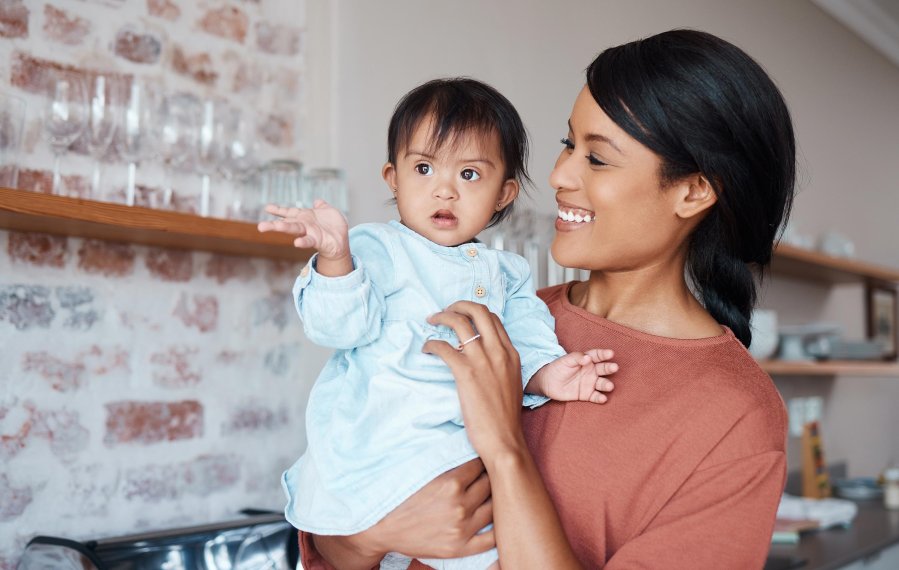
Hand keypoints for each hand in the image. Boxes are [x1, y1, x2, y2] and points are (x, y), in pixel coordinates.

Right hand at [257, 199, 348, 258]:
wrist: (342, 242)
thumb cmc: (334, 228)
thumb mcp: (329, 212)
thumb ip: (322, 206)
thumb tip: (317, 201)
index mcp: (305, 217)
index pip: (289, 213)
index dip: (279, 210)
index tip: (267, 208)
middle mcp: (304, 225)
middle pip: (287, 223)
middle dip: (274, 224)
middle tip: (260, 226)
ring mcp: (310, 233)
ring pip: (295, 229)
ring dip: (286, 228)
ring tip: (277, 227)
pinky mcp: (317, 240)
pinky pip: (309, 241)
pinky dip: (302, 242)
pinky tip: (296, 243)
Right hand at [316, 459, 494, 562]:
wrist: (380, 527)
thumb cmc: (400, 494)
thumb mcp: (421, 469)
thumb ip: (446, 456)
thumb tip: (468, 436)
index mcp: (451, 483)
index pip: (482, 464)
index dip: (484, 459)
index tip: (485, 457)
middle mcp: (460, 506)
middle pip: (491, 485)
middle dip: (491, 477)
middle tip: (492, 473)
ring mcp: (462, 529)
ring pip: (494, 509)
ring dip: (496, 500)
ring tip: (493, 493)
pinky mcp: (460, 548)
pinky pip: (491, 540)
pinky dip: (498, 530)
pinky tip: (497, 520)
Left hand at [422, 301, 527, 459]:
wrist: (505, 440)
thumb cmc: (505, 418)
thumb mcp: (511, 383)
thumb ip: (500, 365)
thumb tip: (482, 357)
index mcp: (511, 354)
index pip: (493, 319)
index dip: (474, 312)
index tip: (461, 315)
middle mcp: (499, 352)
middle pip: (478, 311)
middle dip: (458, 305)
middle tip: (445, 310)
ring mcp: (483, 361)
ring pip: (460, 322)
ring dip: (442, 317)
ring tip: (432, 321)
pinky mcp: (466, 373)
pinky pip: (444, 347)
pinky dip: (432, 344)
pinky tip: (427, 349)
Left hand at [532, 349, 616, 402]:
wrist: (548, 383)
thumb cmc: (558, 367)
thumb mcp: (566, 360)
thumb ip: (577, 358)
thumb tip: (588, 358)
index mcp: (587, 360)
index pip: (597, 355)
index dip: (604, 354)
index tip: (610, 353)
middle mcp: (591, 371)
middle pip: (603, 369)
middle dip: (609, 368)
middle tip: (615, 367)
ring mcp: (590, 383)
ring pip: (602, 383)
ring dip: (606, 384)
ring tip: (609, 386)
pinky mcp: (587, 394)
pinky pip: (595, 396)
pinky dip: (600, 398)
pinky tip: (603, 398)